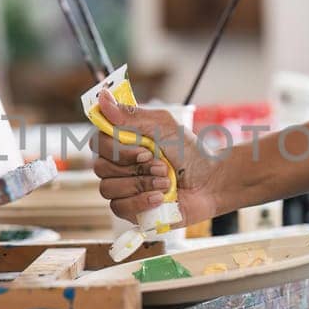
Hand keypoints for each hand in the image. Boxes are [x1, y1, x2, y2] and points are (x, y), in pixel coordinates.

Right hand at [89, 92, 225, 224]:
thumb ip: (131, 116)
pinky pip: (119, 208)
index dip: (116, 148)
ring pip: (108, 188)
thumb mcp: (163, 126)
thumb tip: (102, 98)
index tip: (143, 148)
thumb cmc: (189, 152)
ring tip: (165, 181)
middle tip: (160, 164)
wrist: (211, 182)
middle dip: (135, 167)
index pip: (97, 142)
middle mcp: (119, 165)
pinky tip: (161, 197)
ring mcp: (123, 188)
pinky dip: (141, 201)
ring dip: (142, 183)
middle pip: (101, 167)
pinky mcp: (131, 210)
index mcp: (123, 142)